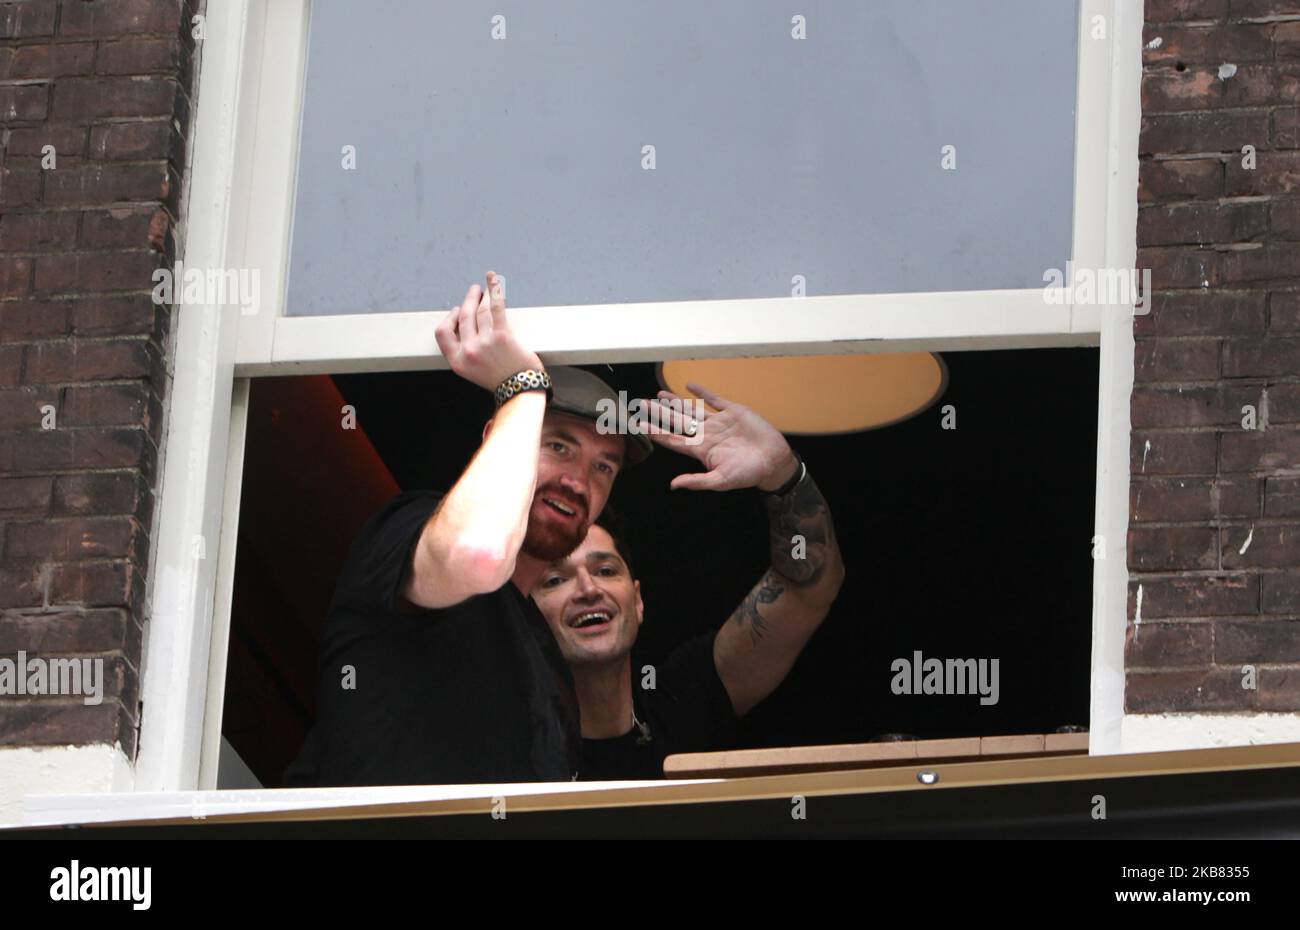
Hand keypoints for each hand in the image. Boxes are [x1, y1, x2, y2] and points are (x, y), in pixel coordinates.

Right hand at [435, 271, 542, 391]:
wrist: (521, 391)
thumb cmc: (502, 381)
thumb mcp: (473, 372)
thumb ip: (466, 352)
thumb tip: (468, 330)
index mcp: (458, 361)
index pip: (442, 333)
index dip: (449, 318)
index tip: (457, 311)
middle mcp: (468, 351)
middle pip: (463, 317)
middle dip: (468, 300)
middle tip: (473, 292)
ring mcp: (484, 342)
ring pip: (479, 310)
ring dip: (482, 296)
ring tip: (485, 289)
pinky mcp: (502, 335)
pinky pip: (496, 307)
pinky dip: (494, 290)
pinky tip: (494, 280)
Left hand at [645, 382, 797, 491]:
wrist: (774, 460)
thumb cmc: (748, 474)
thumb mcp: (721, 480)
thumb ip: (697, 481)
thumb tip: (674, 485)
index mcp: (701, 450)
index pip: (672, 440)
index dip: (656, 432)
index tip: (639, 426)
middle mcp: (706, 434)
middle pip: (677, 421)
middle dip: (659, 413)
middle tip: (641, 404)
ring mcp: (718, 422)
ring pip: (691, 409)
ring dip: (675, 402)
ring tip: (659, 395)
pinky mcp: (732, 411)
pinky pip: (714, 399)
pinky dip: (702, 393)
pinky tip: (690, 386)